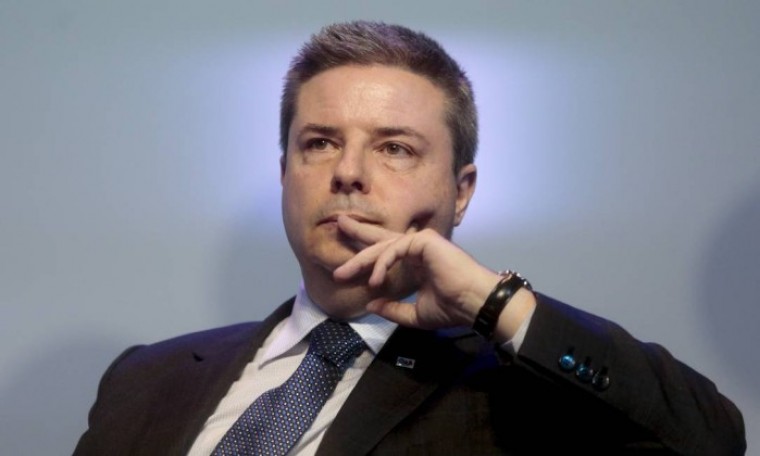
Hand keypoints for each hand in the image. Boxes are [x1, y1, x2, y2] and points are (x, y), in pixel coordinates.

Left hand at [332, 215, 500, 329]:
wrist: (474, 304)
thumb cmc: (452, 308)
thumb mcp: (415, 314)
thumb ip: (393, 309)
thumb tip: (370, 305)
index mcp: (415, 264)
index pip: (386, 254)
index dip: (365, 256)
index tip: (344, 265)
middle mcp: (417, 249)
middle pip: (381, 239)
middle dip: (358, 234)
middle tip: (338, 225)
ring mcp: (421, 242)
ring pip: (383, 245)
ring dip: (362, 259)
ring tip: (343, 273)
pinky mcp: (424, 240)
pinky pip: (394, 248)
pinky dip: (382, 263)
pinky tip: (374, 279)